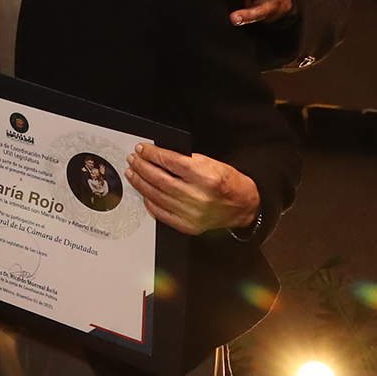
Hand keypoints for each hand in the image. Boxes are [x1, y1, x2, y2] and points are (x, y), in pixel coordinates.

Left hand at [123, 145, 260, 234]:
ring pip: (157, 196)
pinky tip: (144, 193)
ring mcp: (192, 214)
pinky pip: (161, 214)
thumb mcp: (213, 163)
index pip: (171, 162)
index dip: (153, 154)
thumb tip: (161, 155)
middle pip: (160, 179)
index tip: (142, 149)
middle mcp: (198, 197)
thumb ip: (188, 159)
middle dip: (142, 167)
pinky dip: (150, 202)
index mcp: (206, 178)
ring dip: (141, 183)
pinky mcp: (188, 226)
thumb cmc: (228, 183)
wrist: (243, 206)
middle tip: (133, 159)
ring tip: (133, 173)